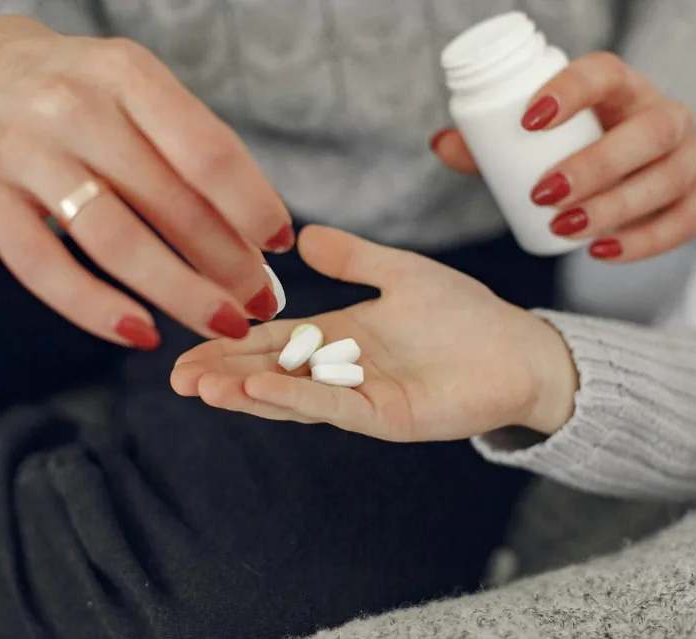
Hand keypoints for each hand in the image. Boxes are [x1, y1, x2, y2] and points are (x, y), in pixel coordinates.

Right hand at [0, 16, 293, 348]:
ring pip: (115, 241)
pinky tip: (142, 334)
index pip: (207, 152)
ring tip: (222, 323)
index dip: (252, 206)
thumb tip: (259, 241)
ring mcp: (22, 149)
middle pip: (170, 203)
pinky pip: (43, 267)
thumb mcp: (136, 93)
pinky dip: (97, 309)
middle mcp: (74, 105)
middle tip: (261, 303)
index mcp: (127, 74)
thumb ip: (189, 152)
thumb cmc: (80, 93)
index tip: (282, 245)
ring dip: (180, 292)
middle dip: (229, 264)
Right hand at [171, 226, 577, 441]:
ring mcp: (360, 397)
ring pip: (292, 395)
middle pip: (271, 372)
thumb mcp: (398, 272)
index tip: (188, 344)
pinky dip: (294, 397)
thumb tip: (300, 236)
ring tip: (201, 386)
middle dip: (224, 374)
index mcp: (340, 337)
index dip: (232, 342)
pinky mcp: (385, 417)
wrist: (518, 349)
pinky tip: (257, 388)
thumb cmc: (463, 313)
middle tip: (178, 376)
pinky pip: (332, 406)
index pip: (274, 340)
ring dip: (246, 391)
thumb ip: (352, 257)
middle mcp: (342, 371)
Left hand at [431, 52, 695, 261]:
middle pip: (647, 131)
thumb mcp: (535, 144)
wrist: (628, 173)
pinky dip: (646, 241)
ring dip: (617, 207)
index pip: (604, 73)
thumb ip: (489, 143)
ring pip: (669, 178)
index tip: (527, 120)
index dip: (570, 91)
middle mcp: (666, 114)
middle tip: (544, 194)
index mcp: (622, 88)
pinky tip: (601, 252)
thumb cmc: (572, 150)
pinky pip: (688, 220)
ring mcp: (692, 155)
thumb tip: (441, 144)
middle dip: (597, 164)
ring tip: (566, 230)